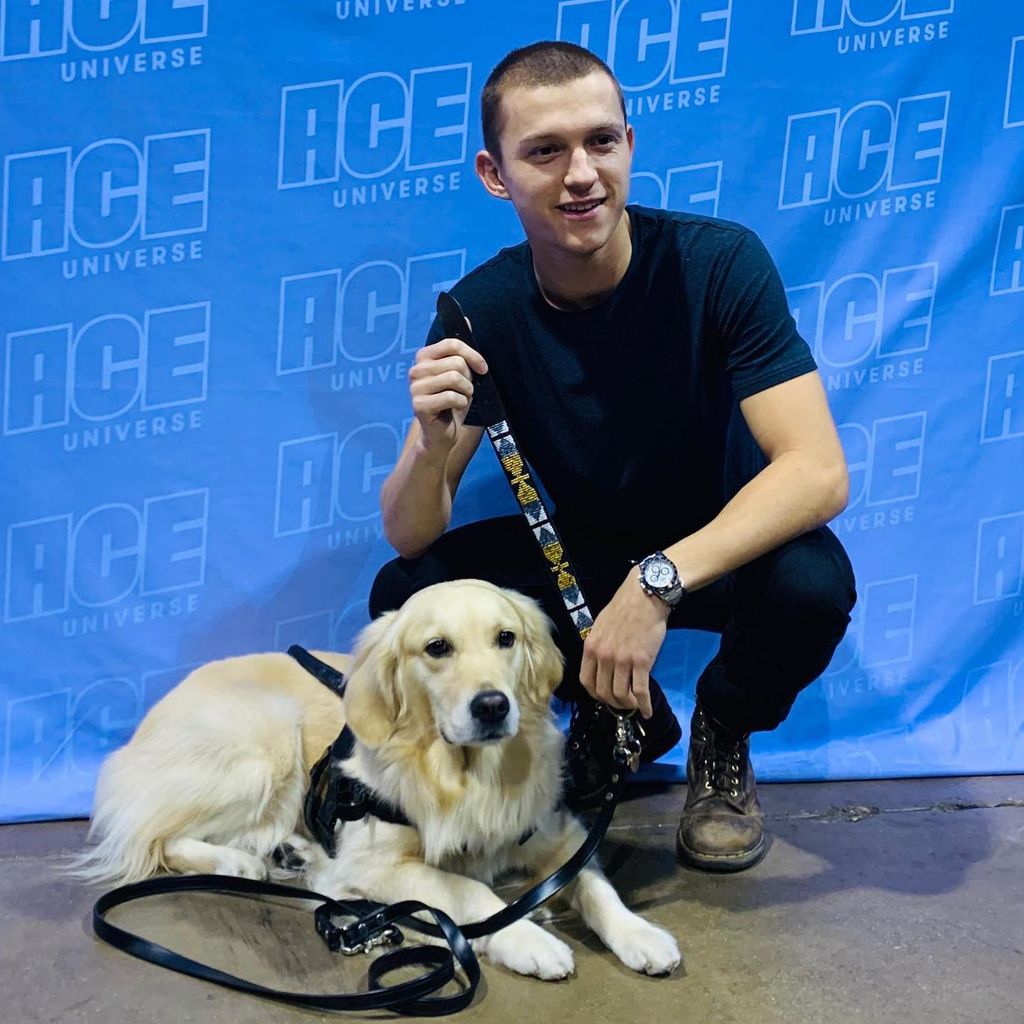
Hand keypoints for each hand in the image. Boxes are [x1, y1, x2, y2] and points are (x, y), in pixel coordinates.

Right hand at [408, 328, 486, 452]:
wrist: (442, 433)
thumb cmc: (453, 402)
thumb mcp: (461, 373)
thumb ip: (461, 349)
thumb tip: (466, 319)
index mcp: (424, 357)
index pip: (453, 344)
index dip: (473, 355)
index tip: (483, 369)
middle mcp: (416, 370)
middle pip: (456, 362)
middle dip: (469, 379)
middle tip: (466, 391)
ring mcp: (415, 387)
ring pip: (455, 379)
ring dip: (466, 392)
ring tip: (461, 399)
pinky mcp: (419, 405)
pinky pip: (452, 397)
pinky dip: (461, 403)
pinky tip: (454, 409)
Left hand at [579, 572, 670, 718]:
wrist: (645, 596)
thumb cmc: (623, 609)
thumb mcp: (600, 627)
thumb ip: (598, 647)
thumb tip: (601, 666)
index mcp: (591, 648)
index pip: (586, 682)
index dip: (595, 695)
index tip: (604, 697)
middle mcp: (603, 657)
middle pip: (603, 692)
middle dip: (613, 703)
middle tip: (622, 704)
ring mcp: (622, 660)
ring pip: (621, 695)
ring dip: (628, 705)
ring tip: (634, 705)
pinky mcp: (642, 662)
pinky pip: (641, 691)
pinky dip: (644, 705)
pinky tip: (647, 711)